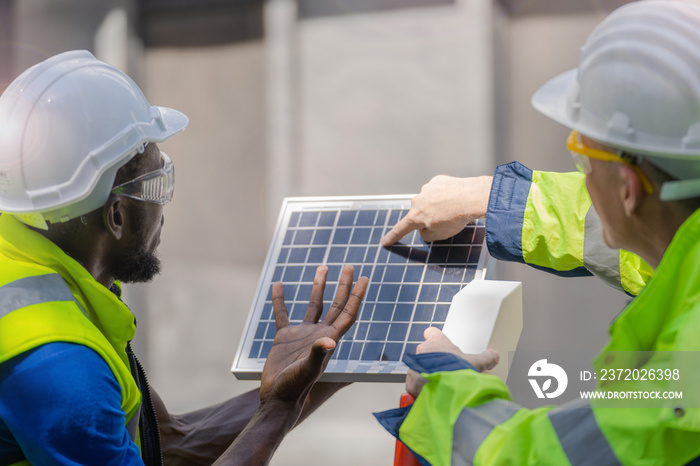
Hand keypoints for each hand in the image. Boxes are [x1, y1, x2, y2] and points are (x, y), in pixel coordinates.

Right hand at [260, 265, 367, 408]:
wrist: (278, 399)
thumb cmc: (295, 388)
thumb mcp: (308, 370)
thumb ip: (318, 354)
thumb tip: (329, 340)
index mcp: (330, 339)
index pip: (348, 313)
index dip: (358, 296)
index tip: (365, 278)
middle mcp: (319, 333)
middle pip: (336, 304)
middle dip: (344, 285)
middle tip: (350, 266)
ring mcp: (302, 334)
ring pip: (314, 305)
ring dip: (319, 286)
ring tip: (323, 267)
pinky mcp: (285, 337)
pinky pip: (283, 313)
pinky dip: (280, 299)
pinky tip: (278, 285)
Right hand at [381, 175, 492, 245]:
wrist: (471, 198)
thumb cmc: (456, 218)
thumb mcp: (439, 236)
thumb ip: (426, 234)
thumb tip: (425, 228)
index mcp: (415, 216)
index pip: (400, 229)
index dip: (392, 237)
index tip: (384, 242)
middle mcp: (417, 201)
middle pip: (419, 213)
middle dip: (428, 218)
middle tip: (445, 222)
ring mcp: (427, 189)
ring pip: (429, 200)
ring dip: (437, 205)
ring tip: (453, 209)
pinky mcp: (438, 180)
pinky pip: (438, 190)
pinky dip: (444, 195)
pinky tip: (454, 198)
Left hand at [406, 327, 498, 396]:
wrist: (445, 389)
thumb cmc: (458, 371)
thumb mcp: (476, 363)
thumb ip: (486, 358)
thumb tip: (494, 355)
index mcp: (437, 342)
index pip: (431, 332)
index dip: (435, 338)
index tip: (440, 345)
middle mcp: (423, 350)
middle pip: (425, 352)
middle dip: (432, 361)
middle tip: (443, 371)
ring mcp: (414, 365)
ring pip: (418, 367)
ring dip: (425, 375)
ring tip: (438, 384)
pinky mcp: (410, 380)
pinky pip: (414, 383)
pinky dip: (421, 389)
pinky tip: (431, 393)